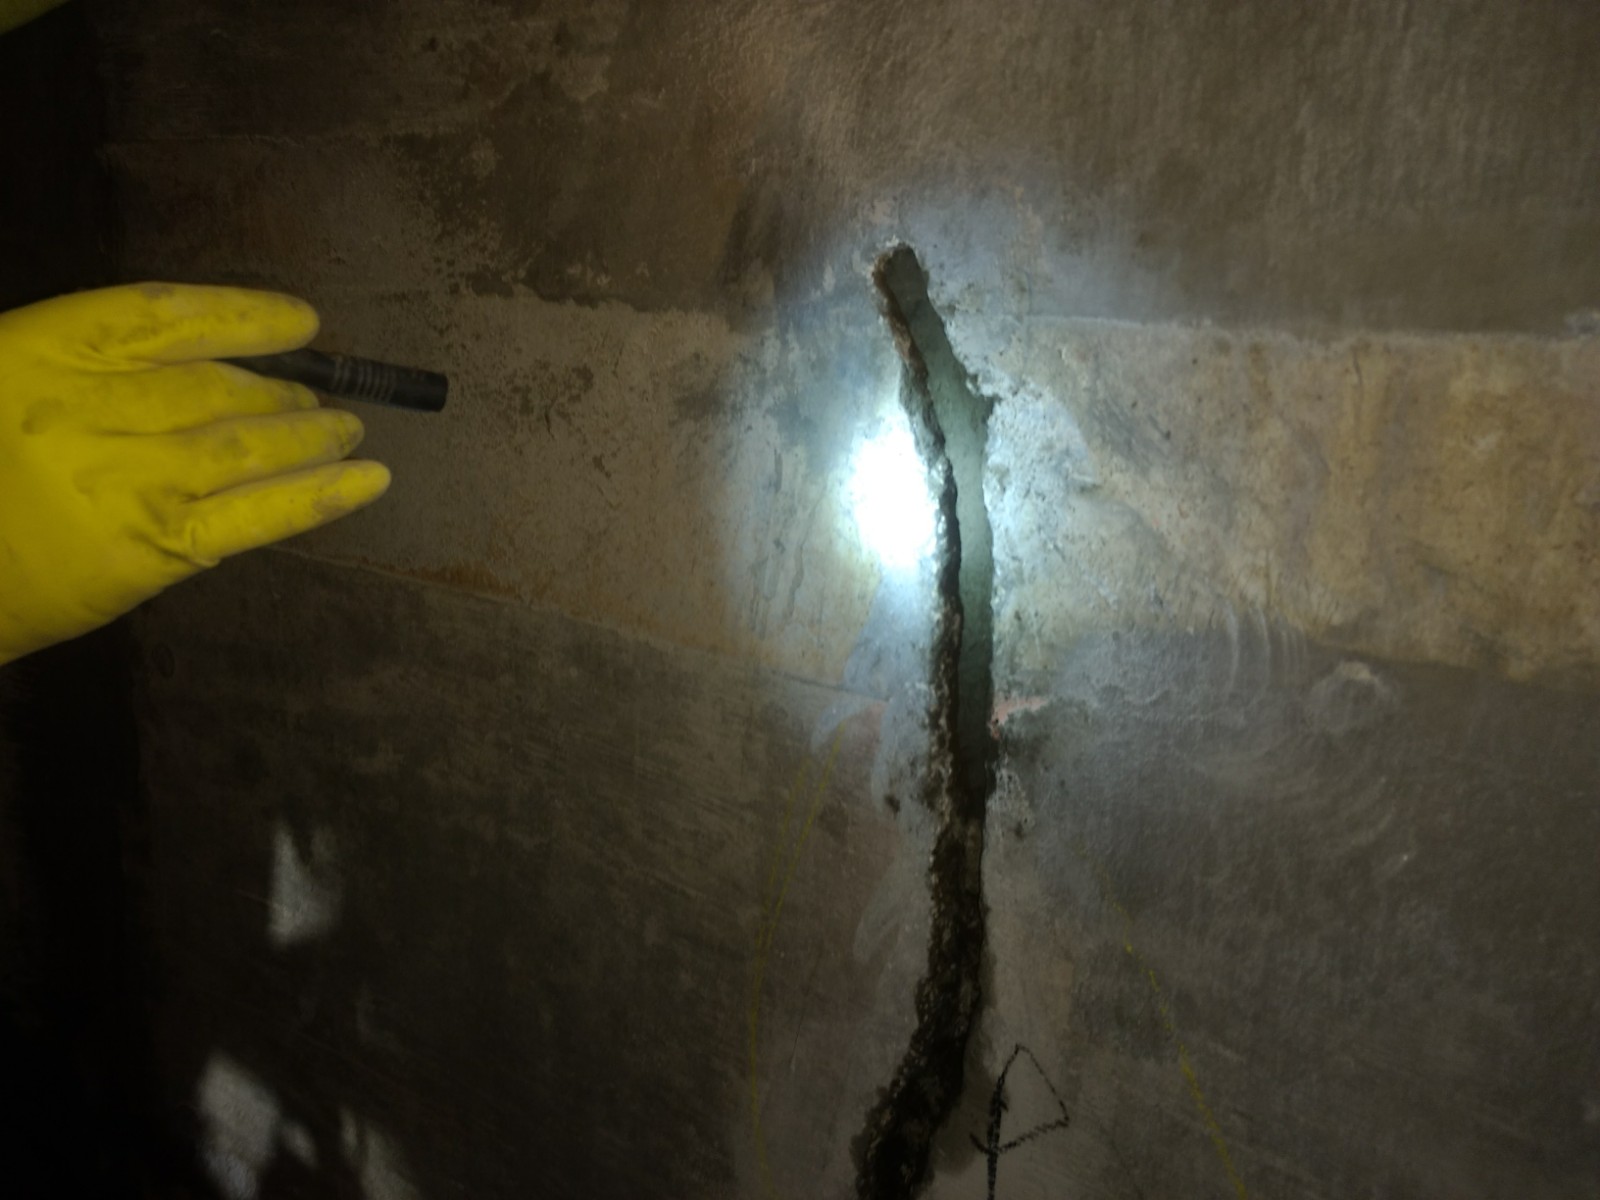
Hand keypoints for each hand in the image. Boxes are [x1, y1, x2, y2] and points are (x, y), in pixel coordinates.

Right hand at [0, 283, 389, 662]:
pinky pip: (258, 515)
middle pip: (215, 387)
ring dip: (311, 436)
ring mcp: (129, 480)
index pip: (166, 314)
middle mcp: (89, 408)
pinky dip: (321, 495)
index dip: (243, 314)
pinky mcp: (154, 548)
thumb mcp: (5, 385)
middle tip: (318, 398)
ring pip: (247, 445)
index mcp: (40, 349)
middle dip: (279, 391)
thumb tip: (199, 369)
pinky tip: (370, 480)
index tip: (300, 320)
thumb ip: (90, 371)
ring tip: (349, 431)